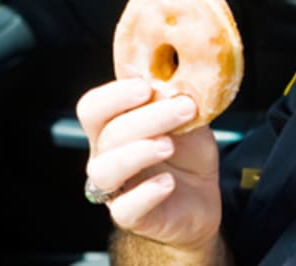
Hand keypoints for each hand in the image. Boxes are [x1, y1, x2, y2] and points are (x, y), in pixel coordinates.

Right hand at [77, 79, 221, 250]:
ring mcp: (116, 188)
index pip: (93, 108)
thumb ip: (180, 102)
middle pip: (108, 134)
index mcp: (113, 127)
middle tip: (183, 108)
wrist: (202, 200)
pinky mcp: (131, 216)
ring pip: (106, 170)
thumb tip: (179, 79)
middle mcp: (106, 157)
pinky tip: (168, 182)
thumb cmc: (188, 156)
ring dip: (138, 152)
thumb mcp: (189, 123)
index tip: (147, 87)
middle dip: (147, 118)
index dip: (114, 95)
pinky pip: (125, 208)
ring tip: (169, 145)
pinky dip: (146, 193)